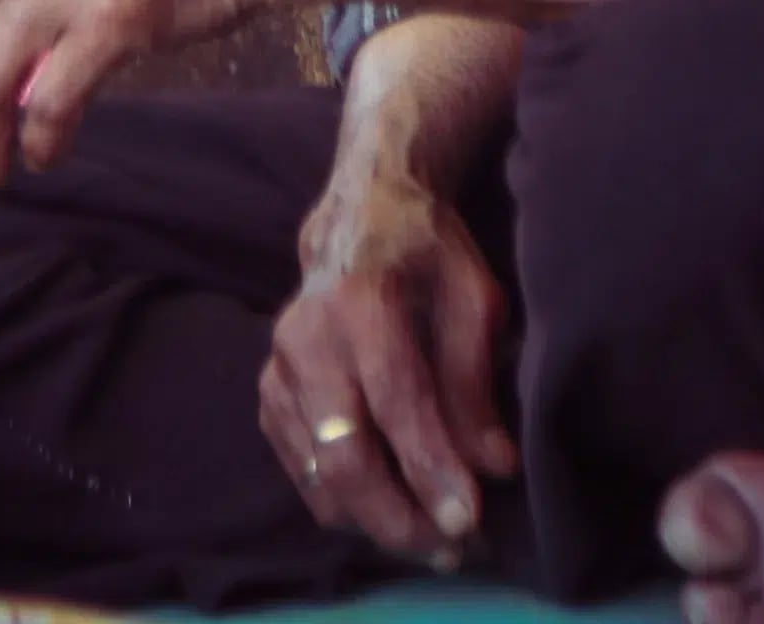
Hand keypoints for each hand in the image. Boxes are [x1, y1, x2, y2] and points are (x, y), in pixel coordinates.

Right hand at [260, 161, 517, 565]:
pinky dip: (345, 502)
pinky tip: (388, 501)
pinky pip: (302, 471)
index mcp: (361, 300)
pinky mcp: (268, 392)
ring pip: (319, 476)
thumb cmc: (425, 252)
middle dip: (400, 518)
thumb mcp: (471, 294)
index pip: (395, 402)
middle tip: (452, 549)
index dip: (432, 469)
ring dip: (377, 522)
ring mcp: (278, 366)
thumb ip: (475, 378)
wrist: (358, 214)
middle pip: (344, 455)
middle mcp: (307, 337)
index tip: (469, 522)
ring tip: (432, 537)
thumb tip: (494, 466)